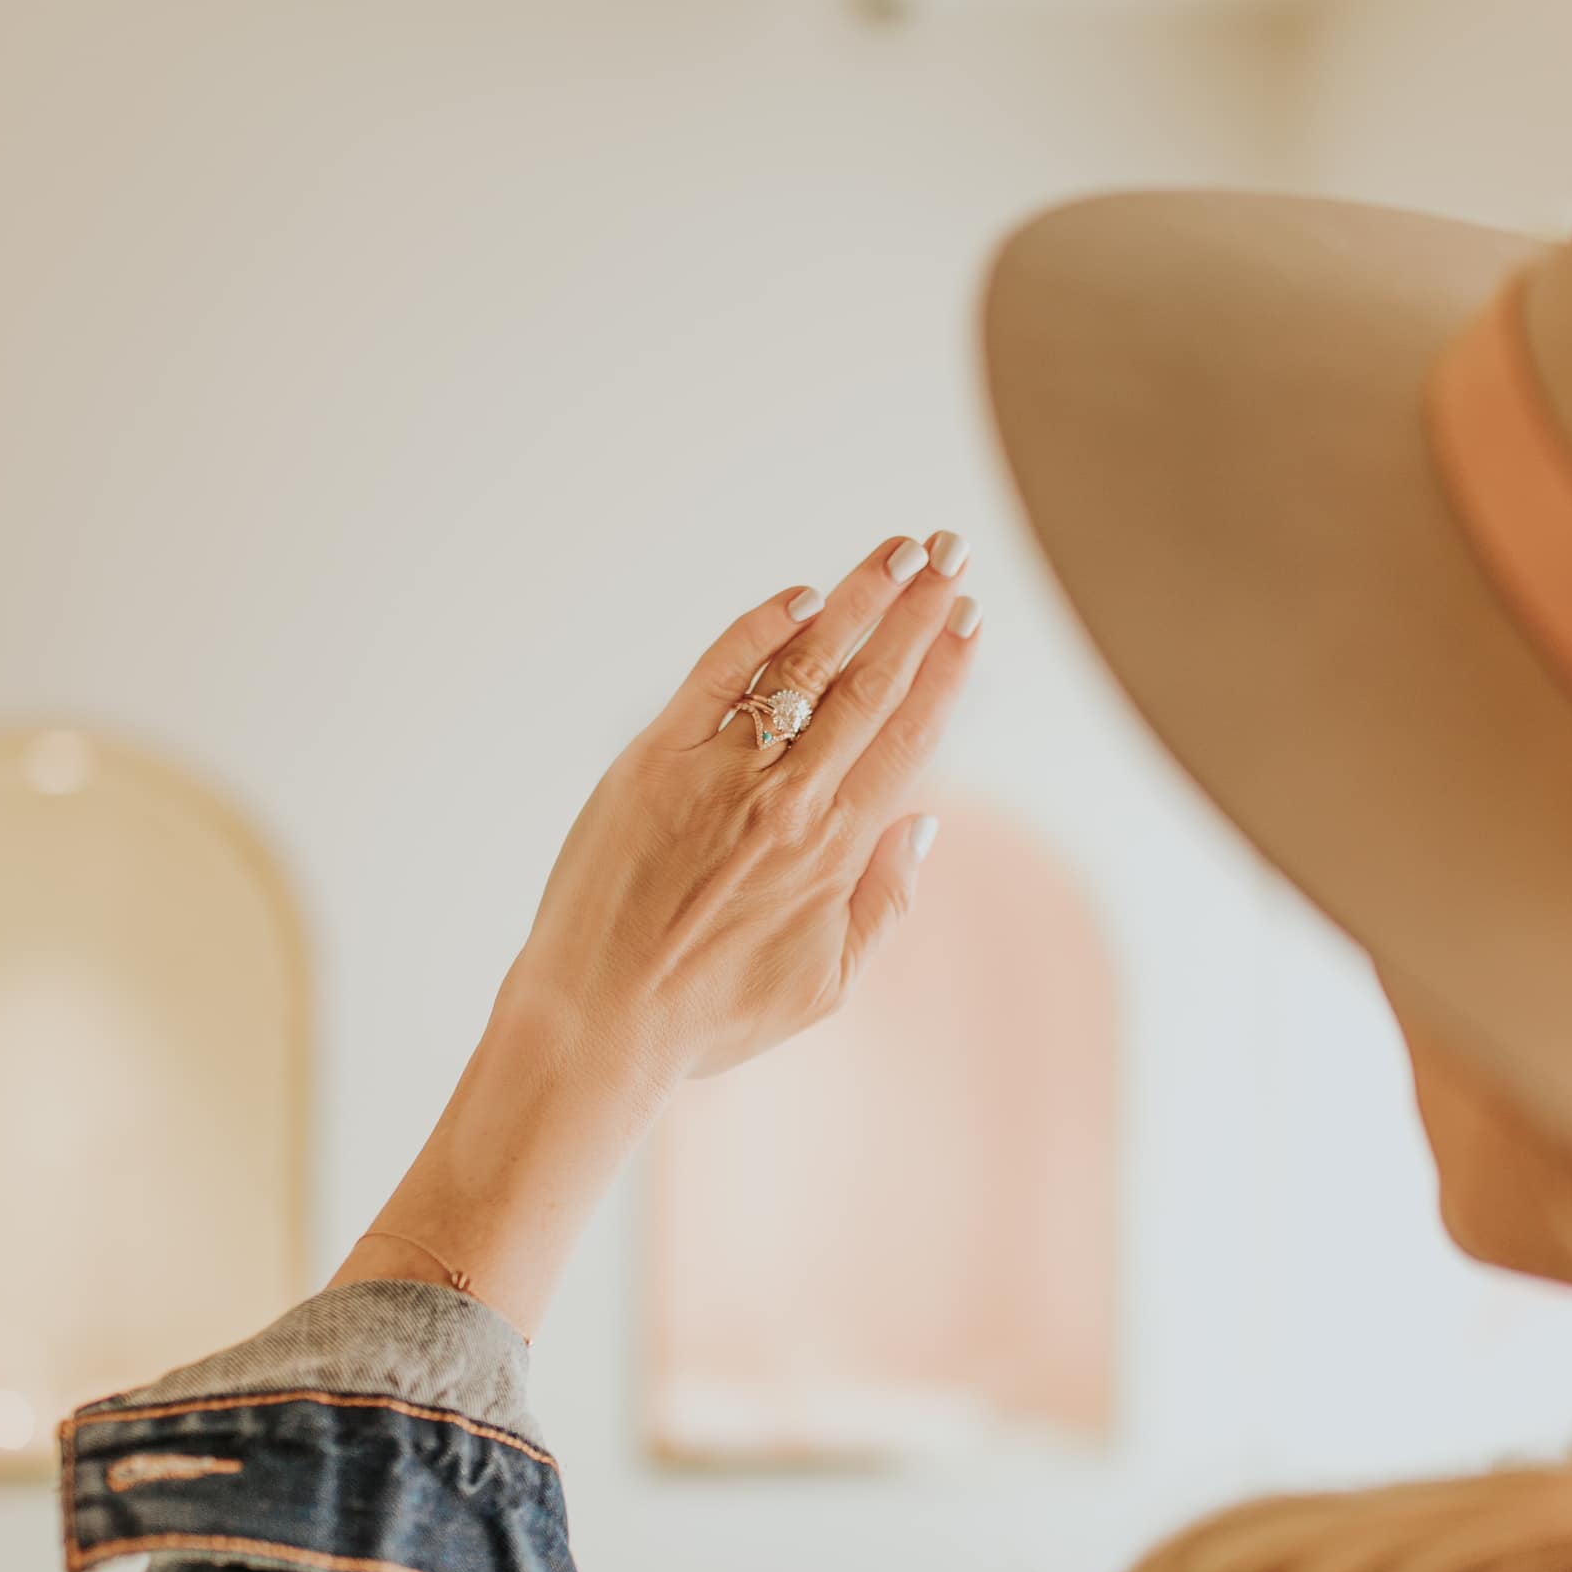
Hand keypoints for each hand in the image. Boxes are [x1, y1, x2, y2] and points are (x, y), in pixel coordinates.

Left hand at [509, 528, 980, 1087]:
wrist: (600, 1019)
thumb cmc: (711, 1014)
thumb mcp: (827, 984)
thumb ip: (885, 901)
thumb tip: (925, 823)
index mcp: (837, 849)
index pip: (909, 734)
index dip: (946, 669)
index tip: (971, 616)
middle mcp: (788, 800)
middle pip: (870, 683)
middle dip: (919, 611)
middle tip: (951, 551)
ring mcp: (720, 773)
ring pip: (806, 666)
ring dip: (858, 601)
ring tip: (899, 551)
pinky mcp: (654, 759)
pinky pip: (717, 675)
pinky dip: (760, 630)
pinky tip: (801, 595)